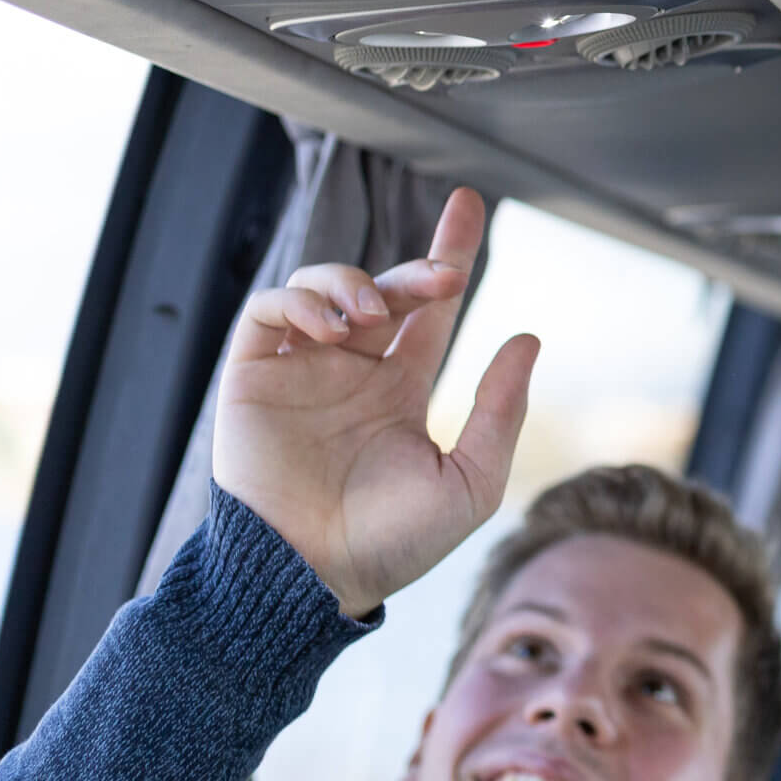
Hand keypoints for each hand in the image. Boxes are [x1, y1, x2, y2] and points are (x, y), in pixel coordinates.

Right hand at [211, 187, 537, 615]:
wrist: (312, 575)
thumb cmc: (393, 544)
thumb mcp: (470, 480)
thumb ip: (500, 410)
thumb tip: (527, 338)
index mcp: (399, 392)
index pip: (429, 310)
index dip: (447, 254)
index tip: (468, 204)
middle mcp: (350, 373)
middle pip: (384, 288)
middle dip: (416, 270)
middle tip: (443, 280)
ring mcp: (300, 371)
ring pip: (323, 287)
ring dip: (355, 283)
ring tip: (375, 318)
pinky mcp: (253, 376)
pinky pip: (269, 309)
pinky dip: (302, 300)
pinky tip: (334, 328)